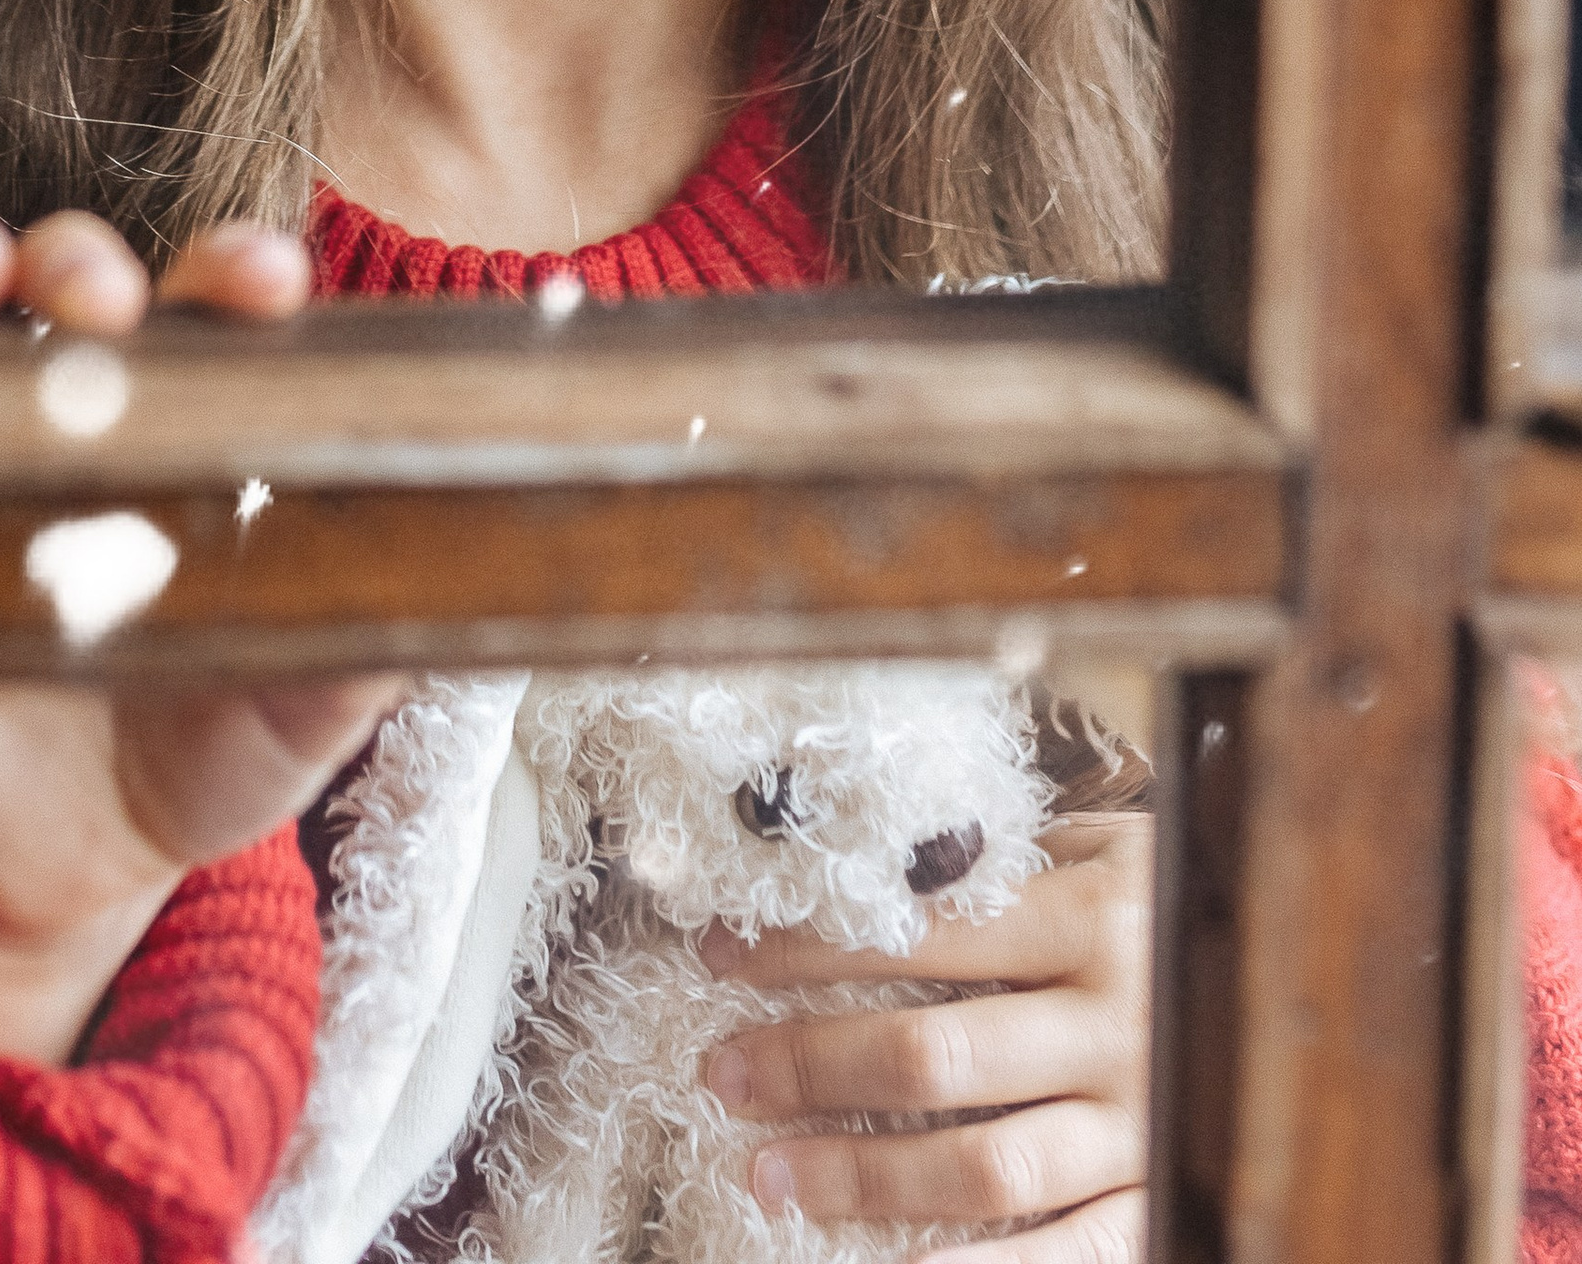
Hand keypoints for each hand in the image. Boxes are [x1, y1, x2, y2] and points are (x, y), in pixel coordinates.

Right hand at [0, 207, 371, 1065]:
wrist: (74, 869)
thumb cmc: (217, 750)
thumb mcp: (307, 703)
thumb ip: (373, 637)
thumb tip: (472, 584)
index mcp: (204, 424)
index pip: (224, 313)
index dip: (243, 277)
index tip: (269, 284)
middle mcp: (89, 407)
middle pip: (86, 284)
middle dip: (91, 263)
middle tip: (107, 297)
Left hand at [702, 816, 1152, 1263]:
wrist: (1351, 982)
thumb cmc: (1195, 901)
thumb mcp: (1116, 851)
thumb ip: (1015, 864)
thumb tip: (878, 861)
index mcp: (1092, 918)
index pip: (916, 932)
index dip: (808, 945)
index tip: (723, 956)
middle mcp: (1116, 1024)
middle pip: (934, 1053)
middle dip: (811, 1064)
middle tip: (724, 1073)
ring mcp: (1144, 1124)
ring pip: (983, 1166)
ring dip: (864, 1175)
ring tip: (772, 1176)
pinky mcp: (1165, 1200)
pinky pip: (1065, 1256)